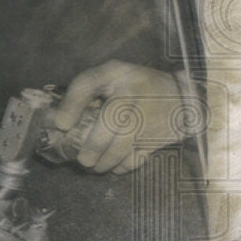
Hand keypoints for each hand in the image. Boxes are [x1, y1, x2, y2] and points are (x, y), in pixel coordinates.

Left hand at [49, 60, 189, 173]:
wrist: (181, 96)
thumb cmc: (134, 86)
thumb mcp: (109, 77)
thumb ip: (83, 93)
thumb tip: (58, 121)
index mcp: (116, 74)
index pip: (88, 83)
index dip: (72, 105)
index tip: (62, 125)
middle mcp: (134, 90)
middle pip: (112, 121)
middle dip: (94, 145)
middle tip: (83, 160)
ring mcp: (150, 113)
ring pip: (126, 143)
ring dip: (106, 160)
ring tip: (95, 166)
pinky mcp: (160, 134)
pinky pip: (139, 155)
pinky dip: (124, 165)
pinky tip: (115, 167)